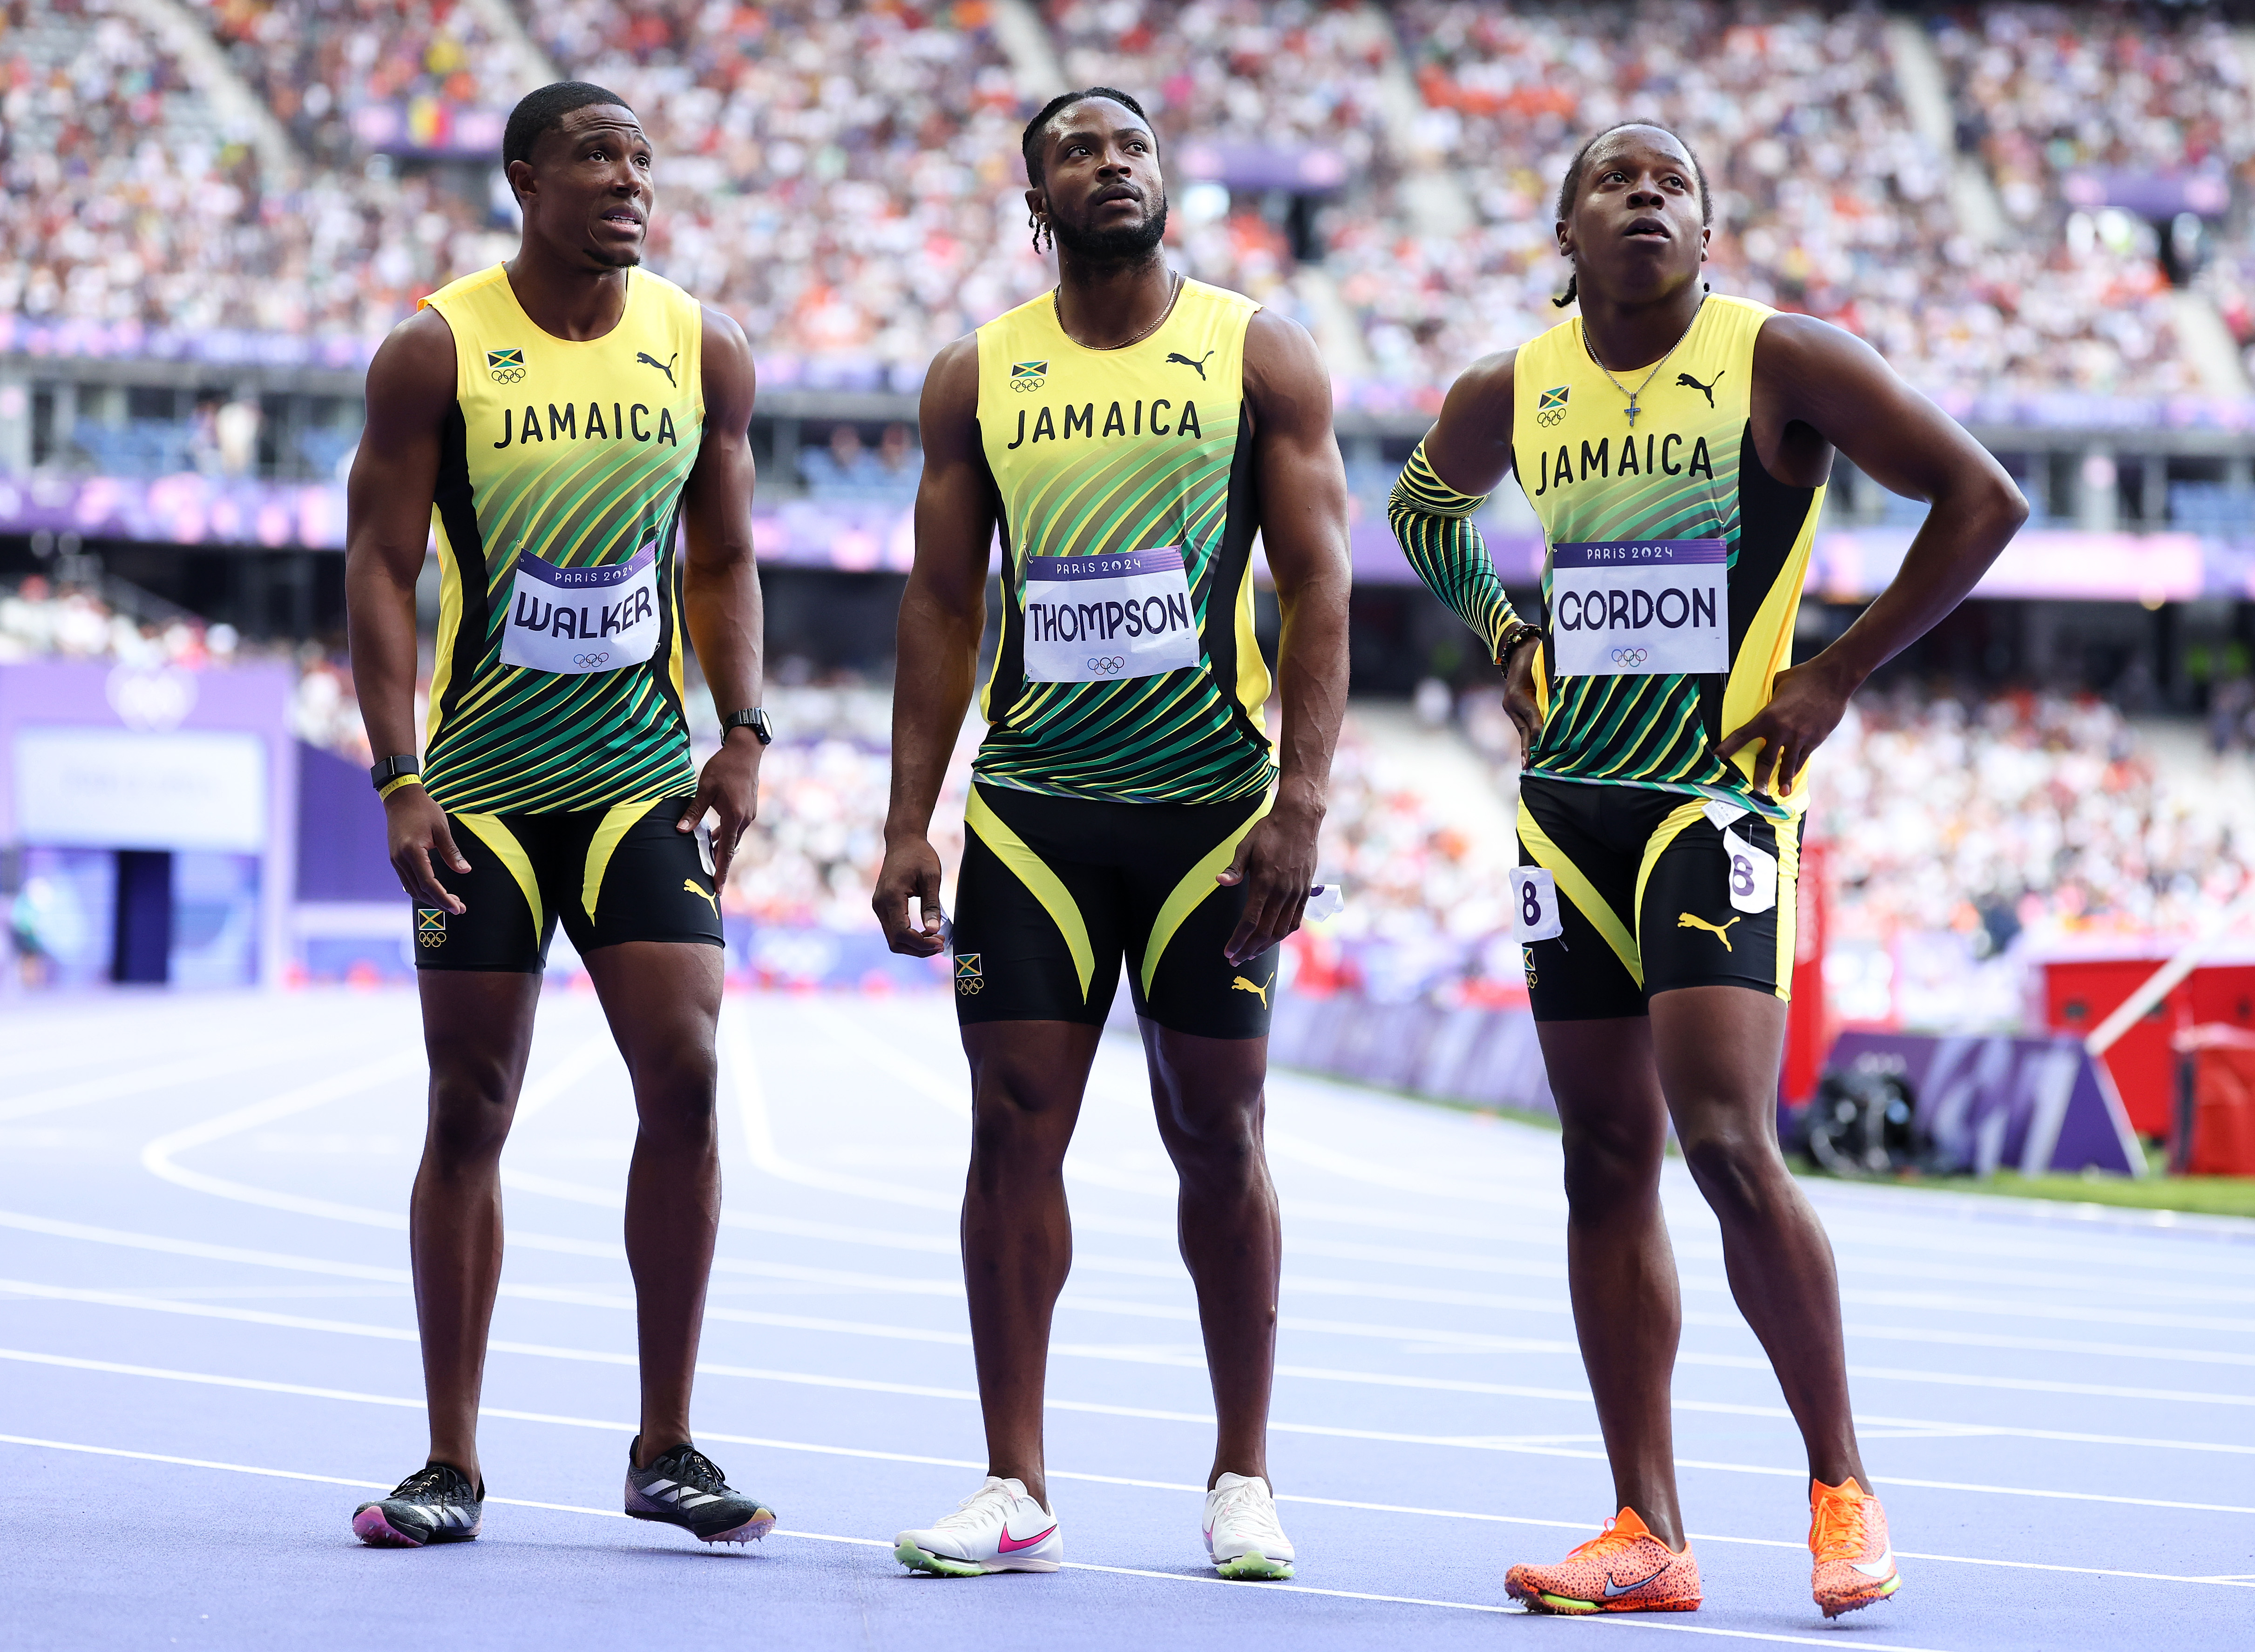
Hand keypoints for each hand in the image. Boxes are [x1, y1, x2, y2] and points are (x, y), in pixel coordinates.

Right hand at [386, 786, 467, 913]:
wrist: (401, 798)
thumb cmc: (424, 810)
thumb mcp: (442, 829)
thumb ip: (452, 852)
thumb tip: (465, 870)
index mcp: (412, 852)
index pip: (429, 883)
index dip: (443, 898)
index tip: (457, 907)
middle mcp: (400, 859)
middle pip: (420, 891)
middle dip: (439, 902)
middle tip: (459, 908)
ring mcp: (396, 860)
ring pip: (412, 889)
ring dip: (431, 898)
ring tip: (451, 901)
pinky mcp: (396, 858)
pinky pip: (408, 880)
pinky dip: (422, 889)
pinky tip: (436, 890)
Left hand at [678, 727, 762, 885]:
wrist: (746, 750)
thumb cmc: (724, 767)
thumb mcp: (705, 789)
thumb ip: (693, 812)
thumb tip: (680, 832)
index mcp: (734, 817)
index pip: (726, 851)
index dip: (721, 871)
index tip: (717, 889)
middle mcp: (745, 819)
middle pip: (731, 848)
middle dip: (721, 864)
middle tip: (711, 881)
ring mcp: (749, 814)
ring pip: (734, 838)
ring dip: (722, 848)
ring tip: (709, 861)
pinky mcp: (748, 809)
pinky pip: (736, 828)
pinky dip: (726, 836)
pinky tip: (715, 837)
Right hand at [873, 836, 946, 955]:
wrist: (903, 841)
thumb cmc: (919, 855)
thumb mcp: (931, 877)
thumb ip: (931, 905)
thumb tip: (934, 930)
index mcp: (891, 896)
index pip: (902, 932)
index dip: (921, 943)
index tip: (940, 942)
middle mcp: (880, 904)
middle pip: (895, 941)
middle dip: (918, 948)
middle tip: (940, 944)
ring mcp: (879, 906)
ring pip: (893, 939)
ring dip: (914, 945)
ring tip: (935, 940)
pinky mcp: (882, 906)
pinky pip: (893, 929)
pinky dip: (908, 936)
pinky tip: (926, 932)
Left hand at [1216, 800, 1319, 966]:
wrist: (1300, 819)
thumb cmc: (1269, 832)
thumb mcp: (1246, 846)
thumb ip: (1234, 869)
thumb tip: (1219, 882)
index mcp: (1265, 882)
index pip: (1250, 921)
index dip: (1239, 940)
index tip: (1228, 952)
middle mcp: (1283, 891)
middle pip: (1265, 931)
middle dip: (1249, 949)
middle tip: (1235, 960)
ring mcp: (1296, 892)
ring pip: (1282, 930)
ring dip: (1266, 946)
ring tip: (1252, 954)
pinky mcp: (1306, 890)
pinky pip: (1296, 920)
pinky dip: (1283, 934)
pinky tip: (1273, 939)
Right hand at [1501, 638, 1542, 762]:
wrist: (1519, 649)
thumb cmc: (1534, 655)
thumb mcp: (1541, 667)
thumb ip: (1549, 686)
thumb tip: (1561, 706)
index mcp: (1516, 695)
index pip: (1531, 716)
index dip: (1540, 730)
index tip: (1546, 743)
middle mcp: (1511, 705)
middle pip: (1524, 730)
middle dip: (1529, 748)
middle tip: (1530, 766)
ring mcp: (1512, 708)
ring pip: (1524, 730)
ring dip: (1530, 746)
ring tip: (1532, 764)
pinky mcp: (1516, 710)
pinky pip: (1525, 727)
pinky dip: (1531, 739)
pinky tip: (1535, 751)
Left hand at [1715, 656, 1858, 795]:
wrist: (1833, 678)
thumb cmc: (1804, 676)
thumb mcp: (1779, 683)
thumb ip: (1769, 697)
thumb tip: (1763, 701)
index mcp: (1768, 715)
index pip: (1741, 735)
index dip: (1727, 749)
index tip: (1716, 759)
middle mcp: (1782, 730)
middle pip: (1766, 759)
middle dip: (1759, 778)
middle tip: (1754, 792)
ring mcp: (1800, 737)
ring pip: (1787, 764)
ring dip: (1782, 780)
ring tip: (1779, 793)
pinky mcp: (1815, 739)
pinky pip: (1803, 758)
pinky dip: (1797, 769)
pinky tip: (1793, 778)